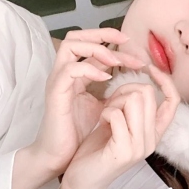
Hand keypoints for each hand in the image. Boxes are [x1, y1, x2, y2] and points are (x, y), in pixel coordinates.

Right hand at [32, 28, 144, 176]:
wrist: (59, 154)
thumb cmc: (77, 131)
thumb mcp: (100, 106)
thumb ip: (110, 92)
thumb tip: (130, 84)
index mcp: (75, 75)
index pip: (90, 46)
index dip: (111, 42)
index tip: (133, 47)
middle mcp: (64, 73)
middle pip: (76, 37)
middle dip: (102, 34)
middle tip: (126, 41)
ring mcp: (58, 81)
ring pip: (70, 46)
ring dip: (96, 49)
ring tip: (116, 61)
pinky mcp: (55, 93)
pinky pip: (69, 70)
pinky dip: (88, 68)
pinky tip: (105, 78)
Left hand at [62, 65, 179, 188]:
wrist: (82, 180)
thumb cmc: (98, 149)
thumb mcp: (119, 123)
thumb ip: (131, 106)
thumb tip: (136, 82)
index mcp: (154, 133)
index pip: (173, 101)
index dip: (165, 81)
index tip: (149, 68)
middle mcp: (152, 140)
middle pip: (147, 93)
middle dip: (124, 91)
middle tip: (110, 105)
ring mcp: (140, 147)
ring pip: (134, 100)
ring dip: (114, 102)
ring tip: (105, 116)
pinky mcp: (125, 151)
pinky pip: (116, 114)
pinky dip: (105, 113)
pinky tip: (100, 124)